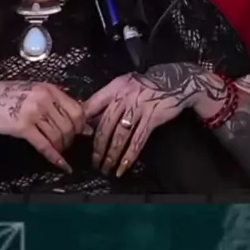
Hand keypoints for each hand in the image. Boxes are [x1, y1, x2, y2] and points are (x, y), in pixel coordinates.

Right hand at [0, 81, 91, 172]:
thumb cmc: (8, 96)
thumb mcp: (35, 91)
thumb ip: (56, 103)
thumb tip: (80, 121)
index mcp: (49, 89)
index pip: (77, 109)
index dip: (80, 124)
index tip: (79, 131)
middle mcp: (44, 99)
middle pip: (69, 125)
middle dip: (70, 138)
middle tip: (66, 143)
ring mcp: (33, 113)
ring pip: (58, 136)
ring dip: (61, 147)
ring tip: (57, 149)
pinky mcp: (23, 127)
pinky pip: (44, 145)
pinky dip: (54, 157)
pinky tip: (60, 164)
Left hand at [83, 63, 212, 176]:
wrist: (174, 82)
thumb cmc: (145, 85)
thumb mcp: (123, 85)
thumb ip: (107, 100)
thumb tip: (90, 120)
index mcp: (114, 89)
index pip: (92, 106)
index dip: (82, 123)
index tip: (75, 137)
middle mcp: (124, 99)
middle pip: (105, 126)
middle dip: (97, 147)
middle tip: (94, 161)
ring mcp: (138, 109)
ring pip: (120, 136)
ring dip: (111, 155)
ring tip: (106, 168)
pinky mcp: (151, 119)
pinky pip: (137, 141)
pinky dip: (129, 156)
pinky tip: (123, 167)